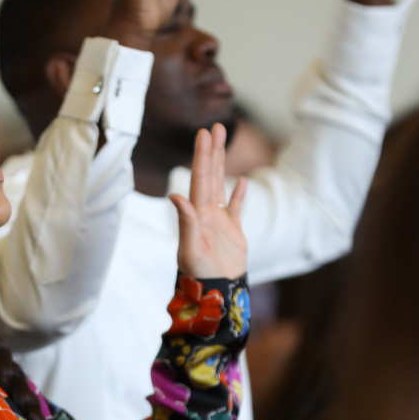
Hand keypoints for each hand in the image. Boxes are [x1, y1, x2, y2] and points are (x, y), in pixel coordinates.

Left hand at [170, 124, 247, 278]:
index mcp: (197, 213)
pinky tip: (242, 181)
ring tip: (225, 143)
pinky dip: (239, 194)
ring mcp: (220, 220)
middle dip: (212, 151)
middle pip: (210, 174)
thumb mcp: (190, 249)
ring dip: (223, 164)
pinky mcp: (233, 231)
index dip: (202, 155)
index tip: (204, 134)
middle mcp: (206, 212)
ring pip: (221, 184)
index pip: (200, 177)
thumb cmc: (199, 274)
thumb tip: (176, 196)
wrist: (215, 292)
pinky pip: (236, 208)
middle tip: (216, 127)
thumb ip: (186, 222)